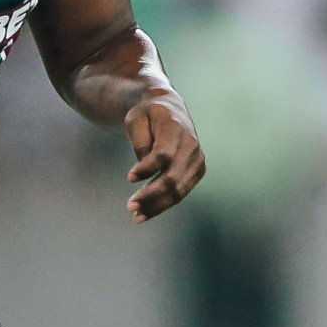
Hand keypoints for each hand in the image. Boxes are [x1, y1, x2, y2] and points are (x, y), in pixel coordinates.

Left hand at [124, 95, 203, 222]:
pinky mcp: (197, 171)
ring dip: (156, 205)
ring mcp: (197, 159)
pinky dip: (163, 205)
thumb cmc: (147, 115)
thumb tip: (144, 166)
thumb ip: (139, 141)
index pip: (163, 154)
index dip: (146, 168)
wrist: (169, 110)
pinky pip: (181, 193)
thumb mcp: (135, 119)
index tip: (129, 178)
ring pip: (178, 190)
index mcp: (175, 128)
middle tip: (130, 206)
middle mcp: (191, 145)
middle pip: (172, 177)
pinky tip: (145, 214)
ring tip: (136, 216)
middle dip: (151, 194)